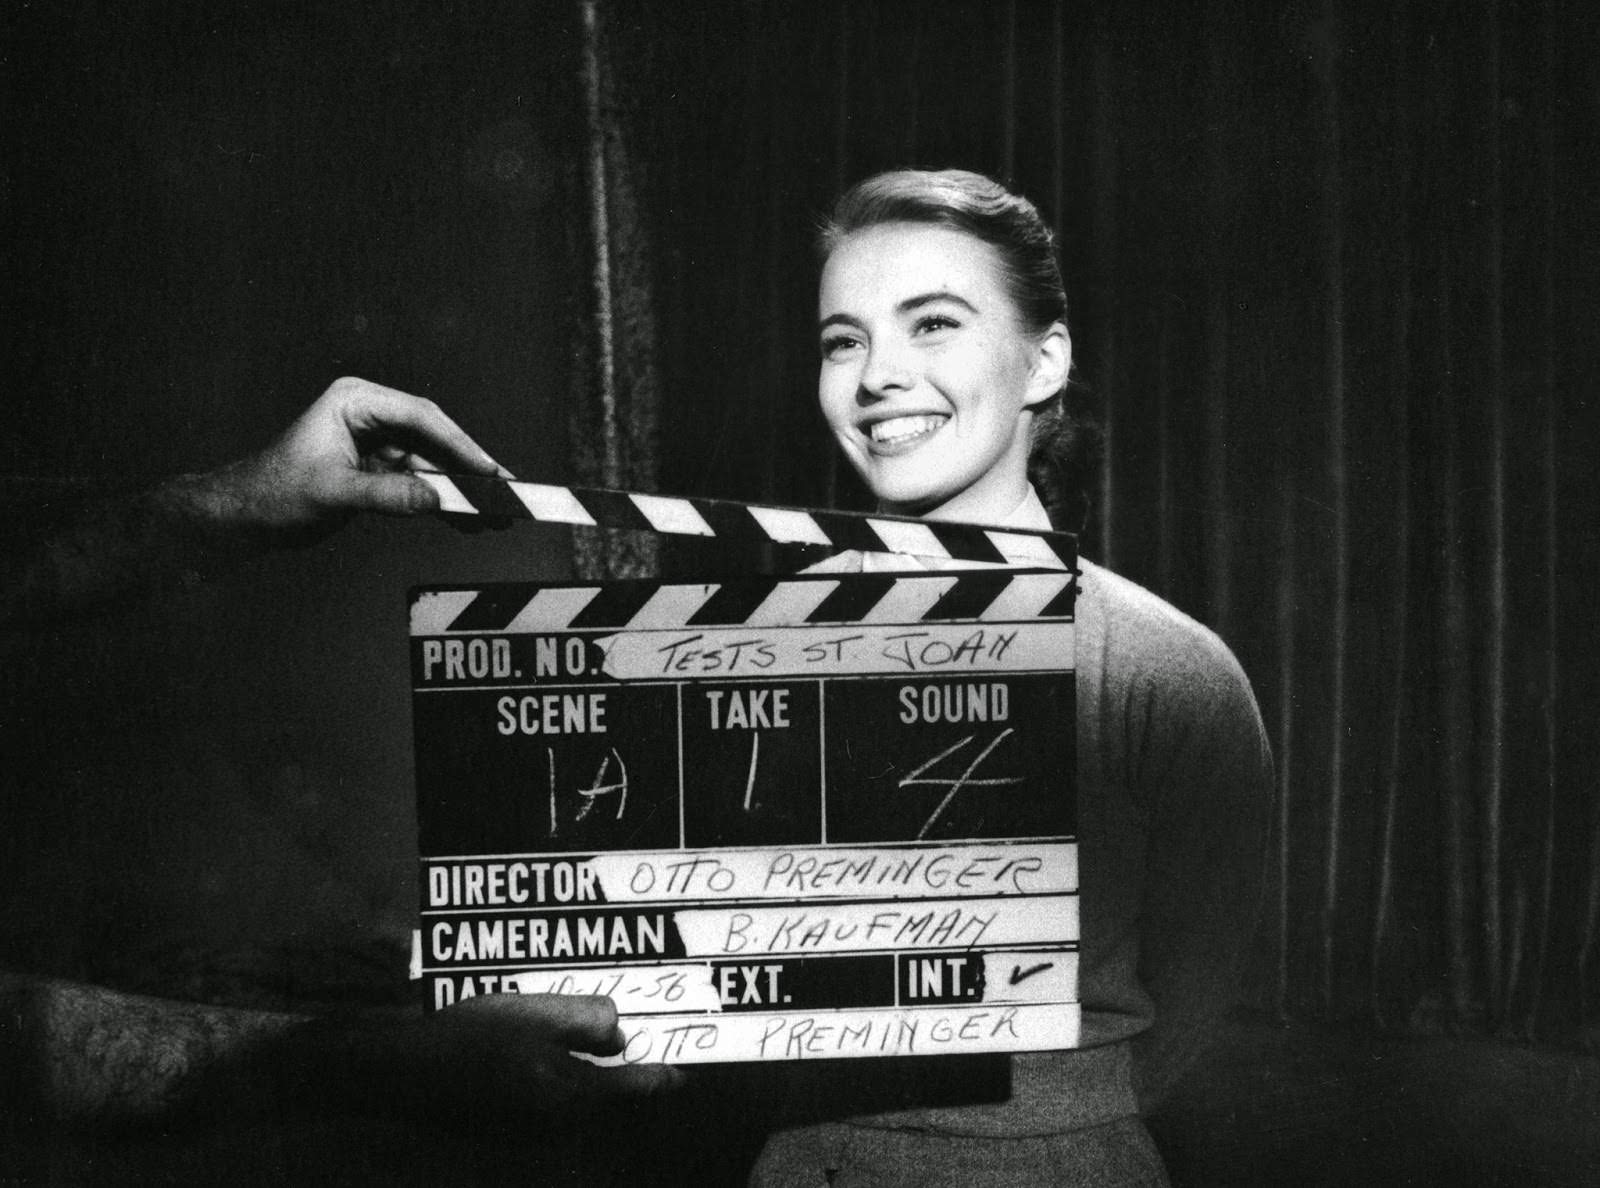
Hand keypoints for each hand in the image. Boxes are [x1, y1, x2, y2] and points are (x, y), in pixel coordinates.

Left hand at [212, 377, 509, 542]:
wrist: (245, 517)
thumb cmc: (274, 493)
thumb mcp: (332, 493)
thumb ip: (385, 495)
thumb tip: (435, 500)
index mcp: (355, 401)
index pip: (420, 416)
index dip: (459, 443)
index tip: (487, 468)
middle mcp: (370, 415)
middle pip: (434, 437)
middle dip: (469, 466)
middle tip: (505, 489)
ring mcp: (376, 442)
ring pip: (432, 463)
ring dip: (461, 489)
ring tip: (494, 512)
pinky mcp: (378, 470)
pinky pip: (420, 483)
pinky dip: (442, 502)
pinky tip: (467, 520)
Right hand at [287, 993, 681, 1118]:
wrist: (405, 1073)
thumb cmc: (472, 1037)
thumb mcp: (535, 1014)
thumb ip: (587, 1021)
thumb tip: (623, 1031)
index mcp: (574, 1094)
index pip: (641, 1088)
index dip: (667, 1071)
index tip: (686, 1058)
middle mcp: (562, 1122)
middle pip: (616, 1098)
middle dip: (631, 1069)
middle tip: (640, 1037)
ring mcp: (536, 1129)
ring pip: (586, 1100)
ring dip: (596, 1073)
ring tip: (597, 1037)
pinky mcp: (513, 1126)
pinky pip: (556, 1103)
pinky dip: (565, 1080)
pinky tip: (550, 1050)